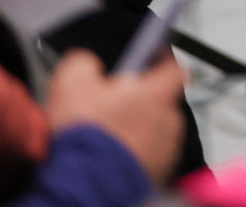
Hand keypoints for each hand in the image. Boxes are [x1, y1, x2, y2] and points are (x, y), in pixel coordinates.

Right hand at [44, 49, 183, 186]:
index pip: (174, 66)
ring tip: (105, 135)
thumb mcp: (71, 84)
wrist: (86, 188)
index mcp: (159, 94)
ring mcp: (167, 150)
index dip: (159, 60)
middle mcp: (171, 121)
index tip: (147, 58)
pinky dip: (132, 152)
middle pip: (161, 100)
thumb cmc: (85, 138)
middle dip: (138, 101)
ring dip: (134, 129)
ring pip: (153, 129)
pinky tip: (108, 154)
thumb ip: (83, 63)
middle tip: (110, 105)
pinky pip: (148, 154)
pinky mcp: (158, 174)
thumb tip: (87, 63)